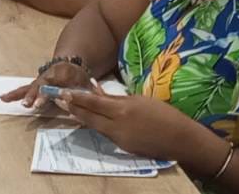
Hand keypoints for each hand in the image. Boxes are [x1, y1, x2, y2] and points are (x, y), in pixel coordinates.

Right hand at [0, 59, 93, 108]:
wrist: (70, 64)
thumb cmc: (79, 76)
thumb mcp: (87, 82)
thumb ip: (89, 92)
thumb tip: (92, 100)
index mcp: (60, 73)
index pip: (52, 84)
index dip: (46, 93)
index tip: (40, 102)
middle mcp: (46, 76)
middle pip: (38, 86)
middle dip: (32, 95)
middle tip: (28, 104)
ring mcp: (39, 81)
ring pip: (28, 87)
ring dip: (19, 94)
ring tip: (6, 99)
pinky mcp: (35, 86)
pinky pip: (24, 89)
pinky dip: (14, 94)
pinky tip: (3, 98)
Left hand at [54, 89, 212, 162]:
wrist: (180, 139)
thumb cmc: (163, 114)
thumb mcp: (139, 100)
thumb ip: (116, 98)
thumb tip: (97, 91)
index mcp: (123, 110)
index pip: (94, 103)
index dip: (77, 97)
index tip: (63, 92)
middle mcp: (117, 126)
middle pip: (89, 117)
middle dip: (73, 108)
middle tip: (58, 100)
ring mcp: (119, 139)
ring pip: (95, 126)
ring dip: (82, 117)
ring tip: (69, 108)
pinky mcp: (123, 147)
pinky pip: (106, 134)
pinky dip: (97, 125)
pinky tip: (91, 119)